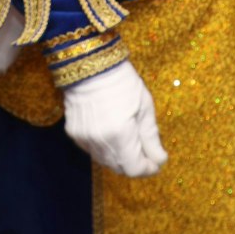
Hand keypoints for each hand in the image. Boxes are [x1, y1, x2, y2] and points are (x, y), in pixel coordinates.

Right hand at [60, 60, 166, 177]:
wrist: (91, 64)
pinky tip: (113, 134)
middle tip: (147, 152)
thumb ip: (151, 138)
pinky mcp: (74, 134)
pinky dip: (105, 148)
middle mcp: (99, 142)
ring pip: (105, 161)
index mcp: (119, 135)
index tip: (157, 162)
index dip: (148, 169)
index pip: (134, 168)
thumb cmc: (123, 82)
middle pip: (120, 168)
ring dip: (120, 158)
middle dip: (135, 164)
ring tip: (131, 141)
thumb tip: (160, 160)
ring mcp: (84, 139)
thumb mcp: (144, 107)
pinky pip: (93, 151)